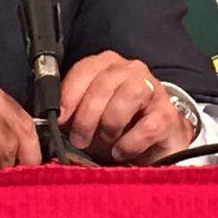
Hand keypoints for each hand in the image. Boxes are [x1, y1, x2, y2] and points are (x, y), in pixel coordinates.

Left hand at [58, 51, 192, 164]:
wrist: (152, 143)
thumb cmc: (115, 128)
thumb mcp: (87, 119)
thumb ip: (69, 114)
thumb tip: (49, 121)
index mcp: (107, 65)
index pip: (86, 69)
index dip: (70, 94)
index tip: (60, 119)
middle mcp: (132, 70)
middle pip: (105, 83)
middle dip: (87, 115)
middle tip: (80, 139)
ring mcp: (153, 90)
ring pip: (129, 95)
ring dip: (110, 123)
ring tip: (105, 141)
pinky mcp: (168, 115)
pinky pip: (148, 125)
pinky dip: (130, 142)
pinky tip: (121, 151)